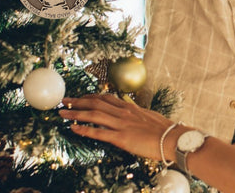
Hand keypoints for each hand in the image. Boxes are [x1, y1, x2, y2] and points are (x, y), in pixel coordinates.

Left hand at [59, 94, 173, 160]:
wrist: (172, 137)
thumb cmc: (163, 128)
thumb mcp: (147, 115)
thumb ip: (135, 112)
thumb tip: (129, 109)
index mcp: (129, 106)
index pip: (105, 98)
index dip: (90, 96)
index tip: (79, 97)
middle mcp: (123, 112)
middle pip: (95, 102)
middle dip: (78, 101)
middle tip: (64, 101)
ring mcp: (121, 124)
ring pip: (94, 115)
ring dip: (76, 112)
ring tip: (62, 112)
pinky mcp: (121, 138)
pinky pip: (99, 133)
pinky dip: (84, 130)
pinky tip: (73, 128)